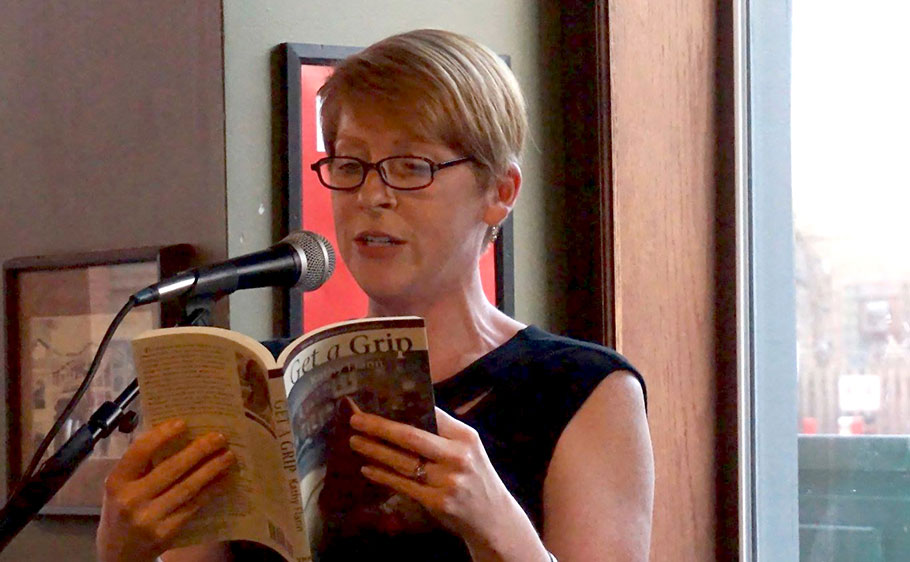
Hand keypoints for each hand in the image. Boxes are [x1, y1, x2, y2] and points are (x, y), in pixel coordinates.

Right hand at [96, 419, 234, 561]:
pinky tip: (224, 480)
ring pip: (187, 487)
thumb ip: (142, 464)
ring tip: (229, 456)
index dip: (162, 435)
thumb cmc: (123, 509)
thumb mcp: (122, 486)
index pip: (140, 451)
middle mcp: (130, 499)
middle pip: (171, 468)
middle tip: (219, 437)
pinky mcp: (165, 533)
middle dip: (199, 450)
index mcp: (117, 481)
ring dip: (212, 469)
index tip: (183, 423)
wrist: (117, 554)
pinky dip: (211, 491)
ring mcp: (149, 518)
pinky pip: (194, 506)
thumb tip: (178, 433)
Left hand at [348, 406, 522, 543]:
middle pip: (411, 437)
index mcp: (465, 437)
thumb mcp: (468, 449)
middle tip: (356, 420)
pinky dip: (382, 475)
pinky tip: (367, 468)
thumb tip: (404, 413)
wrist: (493, 518)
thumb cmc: (475, 477)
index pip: (431, 414)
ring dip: (375, 450)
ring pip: (402, 462)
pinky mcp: (436, 503)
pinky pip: (402, 485)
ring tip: (355, 441)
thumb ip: (443, 433)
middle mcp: (457, 457)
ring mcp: (447, 481)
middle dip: (380, 427)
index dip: (403, 406)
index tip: (378, 401)